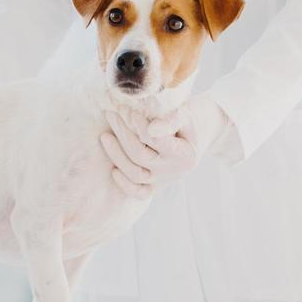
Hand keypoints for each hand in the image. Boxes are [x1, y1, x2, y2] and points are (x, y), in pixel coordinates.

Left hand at [99, 94, 229, 197]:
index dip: (136, 123)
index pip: (153, 140)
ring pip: (135, 174)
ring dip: (116, 154)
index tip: (124, 107)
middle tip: (110, 114)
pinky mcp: (155, 185)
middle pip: (140, 156)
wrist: (197, 132)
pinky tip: (113, 170)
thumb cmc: (189, 119)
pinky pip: (139, 193)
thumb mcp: (185, 115)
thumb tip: (150, 129)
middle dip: (122, 133)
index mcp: (185, 155)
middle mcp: (174, 171)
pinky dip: (125, 185)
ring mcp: (163, 180)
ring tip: (104, 135)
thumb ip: (170, 121)